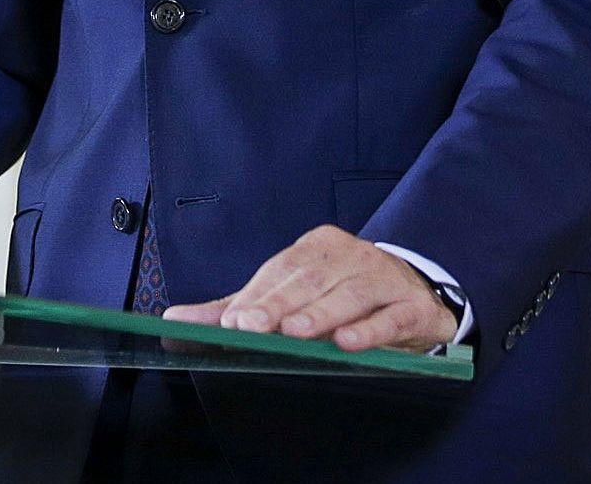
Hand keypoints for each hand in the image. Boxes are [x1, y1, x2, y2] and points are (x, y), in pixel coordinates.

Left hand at [165, 226, 456, 353]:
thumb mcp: (290, 297)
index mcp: (317, 247)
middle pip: (310, 280)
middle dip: (279, 305)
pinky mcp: (411, 306)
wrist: (417, 299)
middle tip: (253, 328)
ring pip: (348, 295)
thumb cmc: (342, 297)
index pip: (282, 270)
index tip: (234, 322)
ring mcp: (384, 278)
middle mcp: (351, 255)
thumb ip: (236, 308)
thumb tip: (173, 321)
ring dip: (320, 315)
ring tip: (295, 333)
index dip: (257, 296)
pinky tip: (348, 343)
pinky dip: (370, 330)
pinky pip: (390, 317)